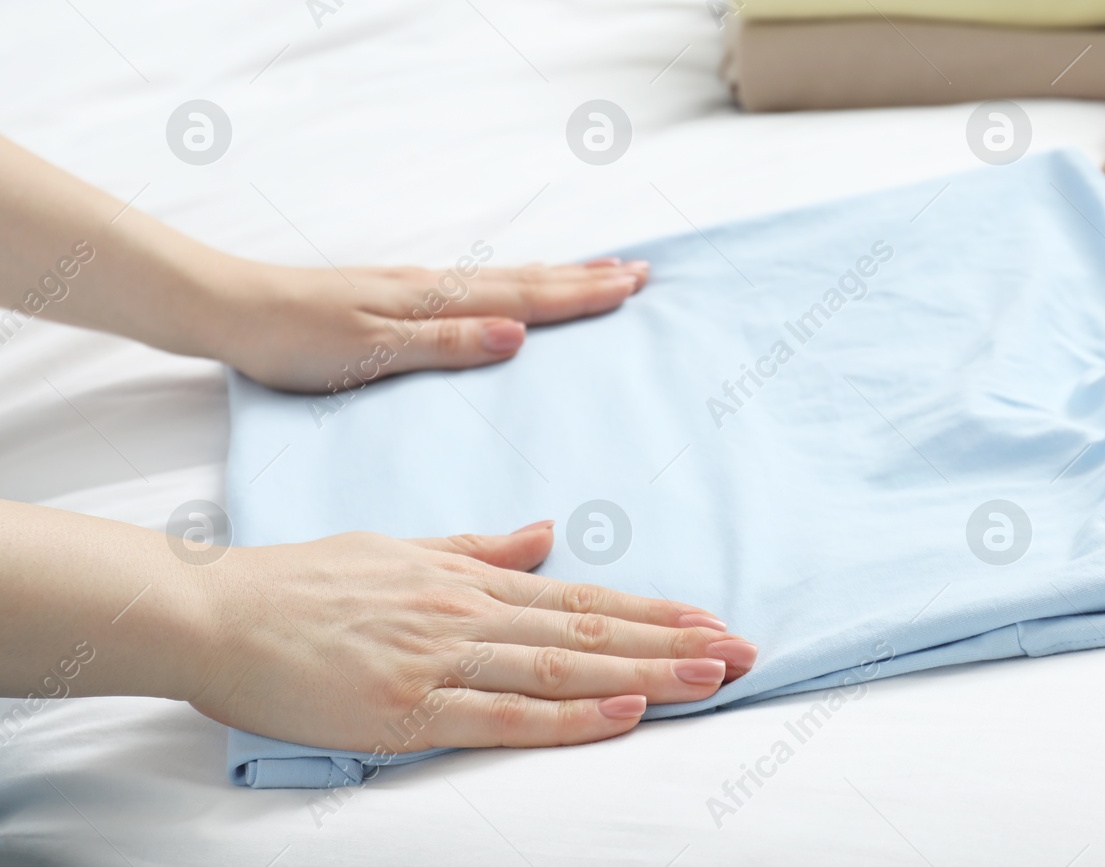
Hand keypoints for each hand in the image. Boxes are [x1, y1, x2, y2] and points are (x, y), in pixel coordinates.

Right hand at [189, 521, 755, 750]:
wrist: (213, 609)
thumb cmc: (302, 581)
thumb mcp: (403, 548)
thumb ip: (478, 548)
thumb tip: (544, 533)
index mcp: (469, 580)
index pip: (584, 598)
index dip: (655, 612)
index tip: (714, 619)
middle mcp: (469, 613)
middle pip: (591, 630)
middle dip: (675, 643)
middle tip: (746, 652)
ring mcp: (441, 658)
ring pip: (563, 665)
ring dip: (644, 672)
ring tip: (712, 675)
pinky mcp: (406, 707)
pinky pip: (501, 714)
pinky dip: (567, 715)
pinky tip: (620, 712)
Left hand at [208, 256, 649, 392]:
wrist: (232, 309)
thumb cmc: (296, 338)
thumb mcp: (372, 351)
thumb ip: (447, 343)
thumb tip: (519, 333)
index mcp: (437, 300)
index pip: (527, 296)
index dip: (583, 293)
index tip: (635, 283)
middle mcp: (437, 287)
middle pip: (528, 281)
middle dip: (587, 279)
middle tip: (640, 271)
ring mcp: (420, 289)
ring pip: (507, 279)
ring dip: (559, 276)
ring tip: (599, 270)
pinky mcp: (401, 298)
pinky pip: (481, 286)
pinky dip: (517, 283)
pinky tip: (517, 287)